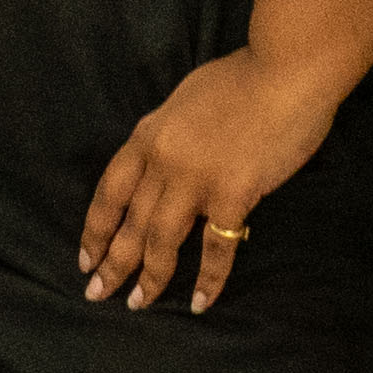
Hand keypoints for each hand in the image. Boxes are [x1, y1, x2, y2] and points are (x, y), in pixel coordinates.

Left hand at [79, 46, 349, 311]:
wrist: (287, 69)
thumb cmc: (245, 77)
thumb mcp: (186, 99)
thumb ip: (170, 135)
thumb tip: (165, 162)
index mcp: (148, 136)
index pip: (109, 192)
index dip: (95, 229)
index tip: (86, 256)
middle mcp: (163, 162)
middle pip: (129, 224)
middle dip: (111, 264)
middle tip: (97, 294)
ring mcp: (196, 181)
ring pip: (160, 242)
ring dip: (148, 278)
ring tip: (138, 304)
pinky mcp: (233, 196)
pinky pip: (215, 249)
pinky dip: (207, 280)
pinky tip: (199, 302)